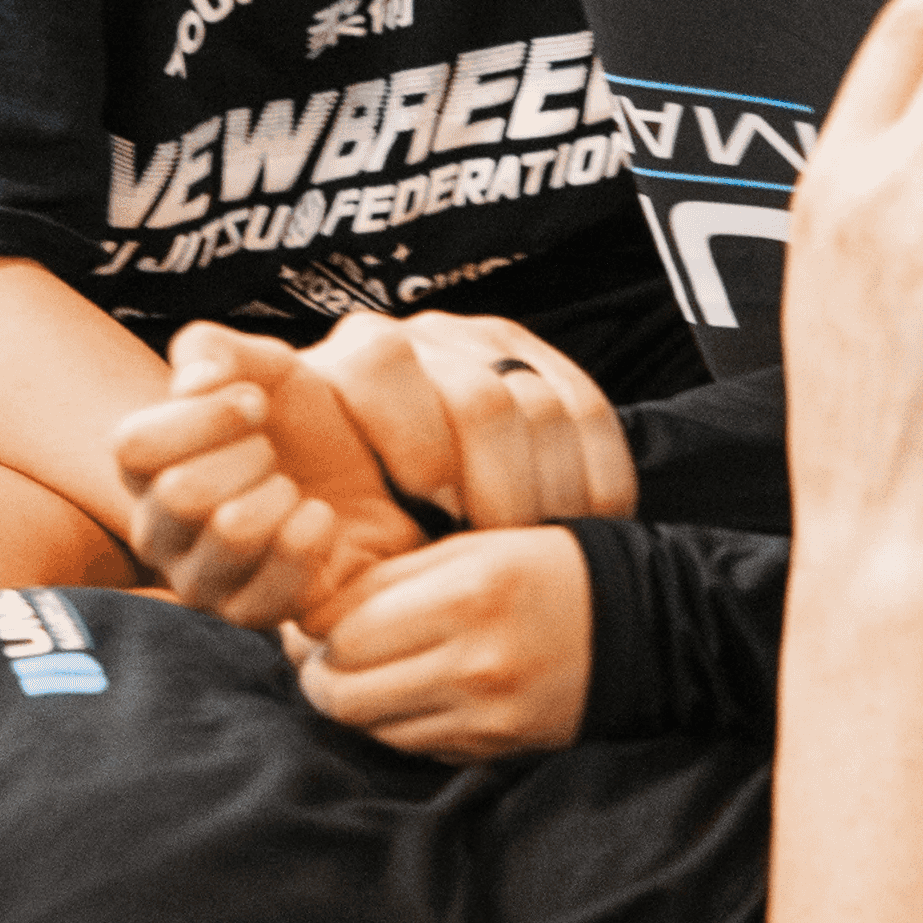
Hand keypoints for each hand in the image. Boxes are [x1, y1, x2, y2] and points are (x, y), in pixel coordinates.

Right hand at [113, 326, 427, 628]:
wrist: (374, 479)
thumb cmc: (304, 424)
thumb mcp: (264, 366)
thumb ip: (214, 351)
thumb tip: (194, 381)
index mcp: (146, 470)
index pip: (134, 446)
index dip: (203, 415)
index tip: (256, 403)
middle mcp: (159, 533)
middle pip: (181, 492)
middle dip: (248, 456)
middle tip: (275, 453)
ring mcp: (201, 582)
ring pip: (230, 533)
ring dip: (278, 495)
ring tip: (294, 488)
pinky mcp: (250, 618)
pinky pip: (270, 588)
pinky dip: (308, 539)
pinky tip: (319, 519)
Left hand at [286, 527, 592, 757]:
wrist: (646, 627)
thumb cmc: (549, 570)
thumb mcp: (474, 547)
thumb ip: (392, 577)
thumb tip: (313, 613)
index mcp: (466, 594)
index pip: (346, 629)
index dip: (313, 628)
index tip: (310, 619)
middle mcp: (474, 662)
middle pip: (345, 692)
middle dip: (318, 675)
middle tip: (320, 656)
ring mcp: (485, 715)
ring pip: (371, 728)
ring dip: (353, 704)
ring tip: (360, 674)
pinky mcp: (496, 749)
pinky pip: (412, 747)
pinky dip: (394, 725)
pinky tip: (405, 695)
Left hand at [305, 310, 637, 528]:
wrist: (398, 477)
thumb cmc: (349, 518)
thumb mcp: (324, 523)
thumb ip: (325, 534)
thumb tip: (328, 583)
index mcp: (350, 365)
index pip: (382, 369)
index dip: (416, 443)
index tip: (432, 509)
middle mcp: (422, 339)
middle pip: (481, 400)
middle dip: (500, 487)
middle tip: (499, 543)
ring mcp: (486, 343)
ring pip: (542, 407)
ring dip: (551, 491)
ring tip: (539, 543)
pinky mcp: (542, 359)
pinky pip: (590, 410)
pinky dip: (598, 476)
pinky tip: (593, 520)